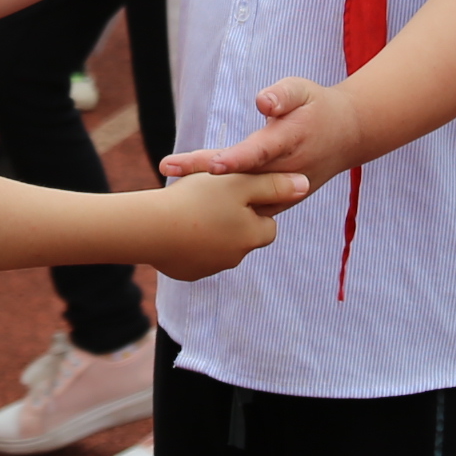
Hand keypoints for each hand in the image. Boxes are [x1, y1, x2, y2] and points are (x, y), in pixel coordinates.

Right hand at [145, 169, 306, 279]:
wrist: (150, 228)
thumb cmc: (197, 200)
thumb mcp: (239, 183)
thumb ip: (273, 184)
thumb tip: (305, 185)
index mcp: (253, 235)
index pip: (267, 223)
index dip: (253, 205)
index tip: (233, 193)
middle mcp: (237, 256)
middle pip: (244, 236)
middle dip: (233, 220)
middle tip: (211, 199)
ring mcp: (211, 267)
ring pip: (221, 246)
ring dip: (212, 230)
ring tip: (191, 210)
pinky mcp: (189, 272)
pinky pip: (197, 256)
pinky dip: (192, 243)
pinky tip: (177, 227)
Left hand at [161, 74, 362, 185]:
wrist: (346, 136)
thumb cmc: (316, 106)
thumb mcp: (303, 90)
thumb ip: (283, 94)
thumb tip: (262, 101)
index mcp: (290, 141)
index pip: (259, 152)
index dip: (236, 159)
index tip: (212, 164)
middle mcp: (286, 171)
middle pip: (240, 175)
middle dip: (202, 172)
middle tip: (168, 167)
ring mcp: (284, 191)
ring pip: (242, 195)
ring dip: (207, 192)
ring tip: (169, 185)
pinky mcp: (281, 201)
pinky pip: (249, 206)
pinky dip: (221, 204)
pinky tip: (189, 201)